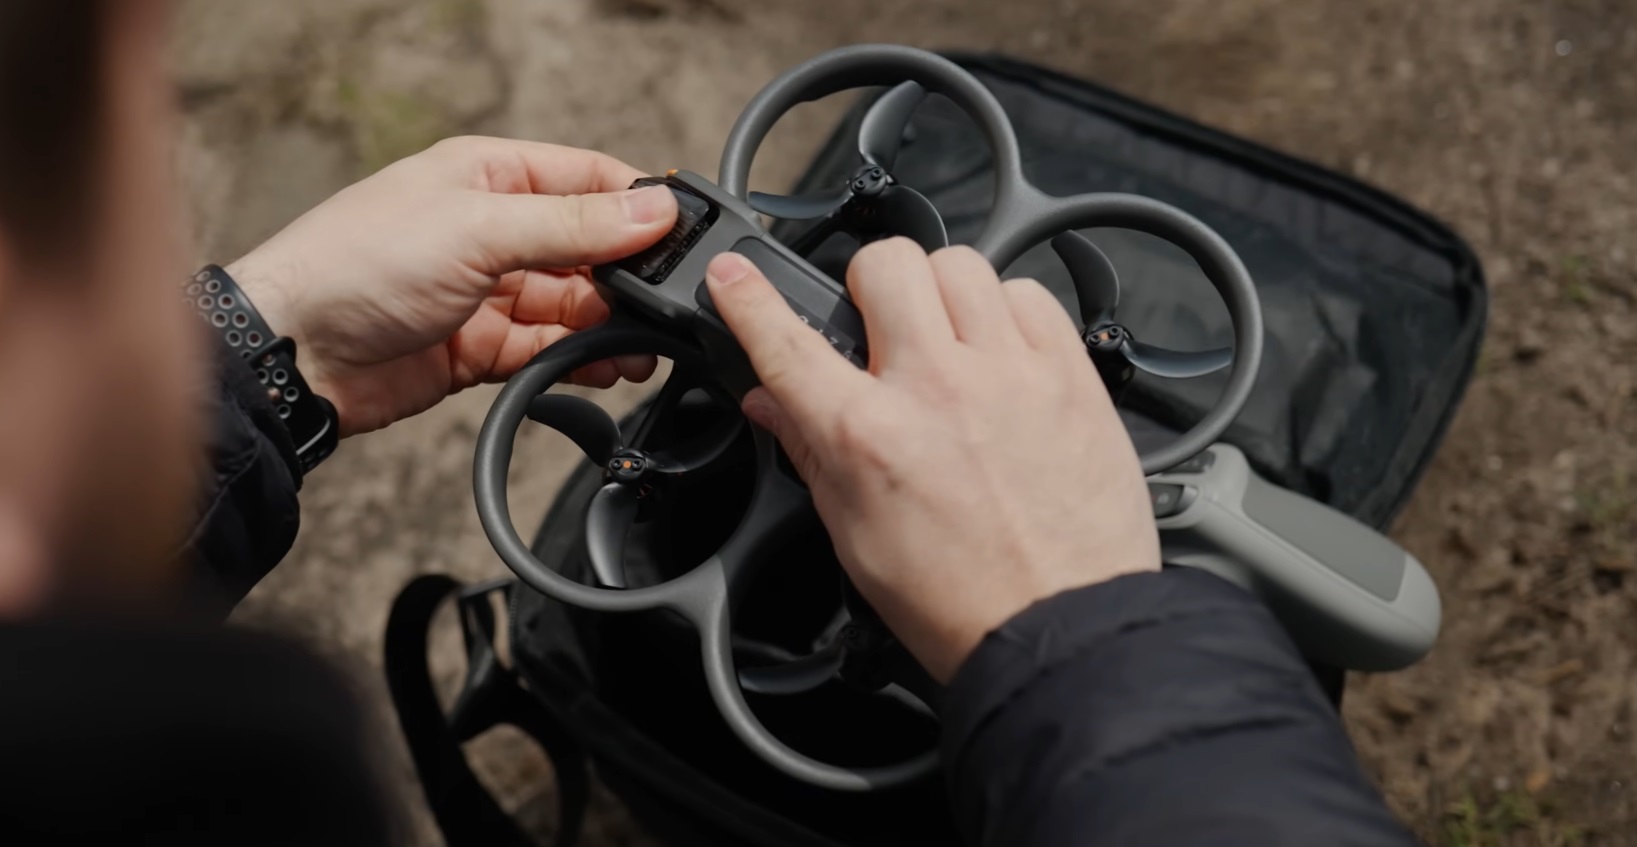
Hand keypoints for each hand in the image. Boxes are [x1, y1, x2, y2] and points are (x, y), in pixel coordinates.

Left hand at [226, 137, 678, 436]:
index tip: (683, 235)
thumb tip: (652, 208)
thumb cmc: (357, 265)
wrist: (292, 355)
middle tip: (665, 305)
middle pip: (588, 249)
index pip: (587, 179)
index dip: (638, 206)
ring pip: (573, 306)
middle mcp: (492, 230)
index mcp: (489, 176)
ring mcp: (487, 291)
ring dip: (611, 326)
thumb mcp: (478, 228)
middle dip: (628, 277)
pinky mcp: (481, 349)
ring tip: (642, 349)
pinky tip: (606, 369)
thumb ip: (572, 224)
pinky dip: (580, 361)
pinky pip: (548, 351)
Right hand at [704, 239, 1160, 681]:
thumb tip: (772, 401)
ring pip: (959, 264)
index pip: (786, 341)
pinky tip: (1002, 353)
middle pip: (884, 264)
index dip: (746, 297)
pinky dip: (1008, 312)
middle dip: (868, 285)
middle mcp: (936, 389)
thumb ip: (810, 453)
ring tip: (947, 341)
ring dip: (940, 294)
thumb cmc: (959, 600)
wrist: (1060, 630)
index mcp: (867, 438)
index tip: (734, 274)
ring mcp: (1010, 374)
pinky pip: (1030, 294)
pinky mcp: (1070, 376)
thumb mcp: (854, 536)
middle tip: (879, 326)